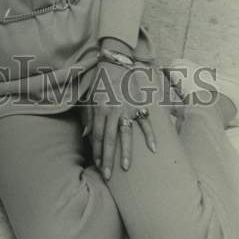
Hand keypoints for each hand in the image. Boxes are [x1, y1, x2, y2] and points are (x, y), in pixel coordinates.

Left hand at [86, 61, 156, 179]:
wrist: (116, 63)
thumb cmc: (102, 82)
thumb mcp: (91, 97)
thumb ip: (88, 117)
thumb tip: (85, 135)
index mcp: (100, 109)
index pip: (98, 136)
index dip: (97, 152)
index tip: (99, 166)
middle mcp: (112, 111)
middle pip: (110, 139)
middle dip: (108, 158)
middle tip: (107, 175)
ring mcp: (127, 109)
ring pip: (126, 134)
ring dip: (125, 151)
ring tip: (125, 167)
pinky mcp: (139, 105)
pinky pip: (145, 122)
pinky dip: (150, 135)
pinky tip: (152, 149)